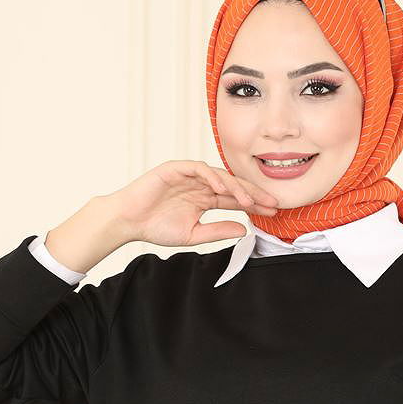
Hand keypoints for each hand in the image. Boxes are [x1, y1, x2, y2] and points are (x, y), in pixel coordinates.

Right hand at [105, 159, 279, 247]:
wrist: (129, 221)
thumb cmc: (156, 227)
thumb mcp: (194, 235)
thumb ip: (218, 231)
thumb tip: (244, 230)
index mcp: (205, 199)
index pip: (235, 199)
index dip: (254, 204)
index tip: (273, 212)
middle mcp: (200, 185)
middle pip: (233, 185)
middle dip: (253, 193)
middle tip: (272, 202)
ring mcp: (189, 175)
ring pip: (219, 175)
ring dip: (236, 186)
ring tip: (250, 200)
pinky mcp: (176, 169)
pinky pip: (199, 168)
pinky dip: (213, 176)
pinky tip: (224, 188)